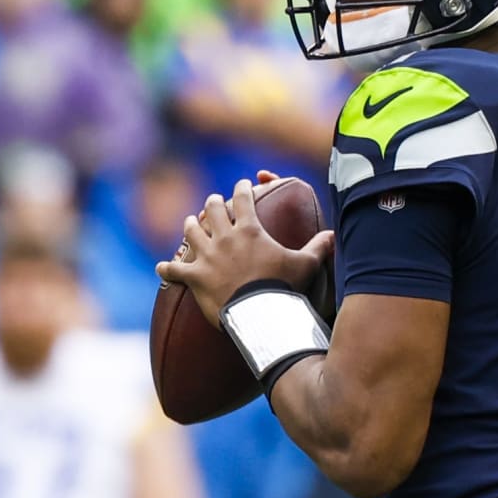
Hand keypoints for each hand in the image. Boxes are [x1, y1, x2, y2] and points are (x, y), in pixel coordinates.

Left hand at [157, 179, 334, 327]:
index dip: (242, 188)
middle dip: (212, 203)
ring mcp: (206, 257)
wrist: (259, 313)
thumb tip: (334, 234)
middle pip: (211, 210)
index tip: (242, 183)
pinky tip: (162, 267)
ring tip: (189, 222)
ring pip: (190, 232)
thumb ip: (318, 247)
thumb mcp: (305, 265)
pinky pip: (174, 270)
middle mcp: (224, 238)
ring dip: (189, 226)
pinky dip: (167, 268)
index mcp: (249, 230)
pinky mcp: (194, 277)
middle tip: (213, 201)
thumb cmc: (283, 287)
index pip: (243, 199)